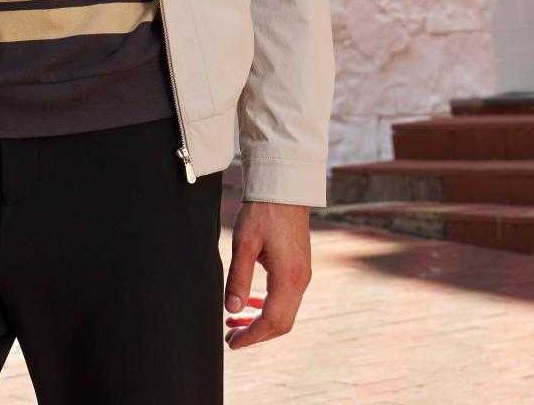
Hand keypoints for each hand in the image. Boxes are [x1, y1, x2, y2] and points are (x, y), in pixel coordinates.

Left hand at [223, 201, 310, 350]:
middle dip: (256, 334)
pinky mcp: (300, 269)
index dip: (251, 336)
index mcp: (288, 277)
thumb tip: (232, 309)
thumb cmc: (263, 212)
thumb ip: (238, 278)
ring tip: (234, 323)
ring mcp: (303, 275)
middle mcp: (301, 281)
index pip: (272, 321)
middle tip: (230, 337)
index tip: (232, 343)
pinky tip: (251, 303)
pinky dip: (268, 307)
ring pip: (285, 312)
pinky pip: (286, 298)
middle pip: (282, 323)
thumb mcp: (244, 244)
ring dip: (261, 322)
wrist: (284, 189)